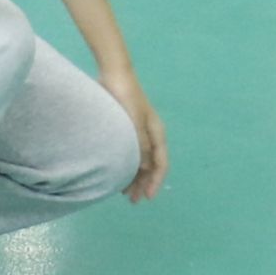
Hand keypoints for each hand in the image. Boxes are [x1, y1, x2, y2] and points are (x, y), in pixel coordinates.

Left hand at [99, 70, 167, 201]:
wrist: (114, 74)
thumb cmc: (126, 97)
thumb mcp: (134, 122)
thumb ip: (141, 145)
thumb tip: (146, 169)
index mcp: (157, 133)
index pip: (161, 164)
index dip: (155, 182)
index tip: (147, 197)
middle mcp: (150, 134)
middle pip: (150, 165)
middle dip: (143, 184)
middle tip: (132, 200)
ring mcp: (139, 131)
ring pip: (140, 161)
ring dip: (134, 177)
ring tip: (124, 192)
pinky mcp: (127, 128)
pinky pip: (130, 152)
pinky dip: (127, 165)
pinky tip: (117, 173)